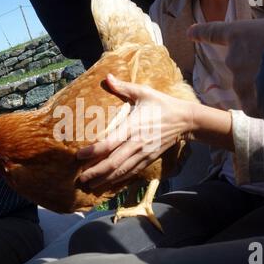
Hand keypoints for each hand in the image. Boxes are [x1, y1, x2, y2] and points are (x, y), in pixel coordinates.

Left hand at [77, 74, 193, 188]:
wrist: (185, 120)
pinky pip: (132, 172)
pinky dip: (119, 179)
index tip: (78, 156)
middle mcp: (137, 143)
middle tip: (80, 178)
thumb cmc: (162, 104)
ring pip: (122, 171)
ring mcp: (143, 153)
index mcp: (133, 126)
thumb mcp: (144, 92)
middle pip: (113, 162)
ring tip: (90, 186)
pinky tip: (109, 183)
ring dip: (105, 179)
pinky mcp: (149, 159)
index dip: (93, 151)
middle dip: (96, 172)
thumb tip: (107, 77)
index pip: (110, 143)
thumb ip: (124, 87)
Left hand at [187, 18, 263, 116]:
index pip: (216, 32)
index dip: (203, 32)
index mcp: (242, 35)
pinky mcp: (248, 103)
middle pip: (241, 67)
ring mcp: (240, 82)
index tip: (190, 32)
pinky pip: (257, 105)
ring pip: (252, 88)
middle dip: (258, 70)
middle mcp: (235, 59)